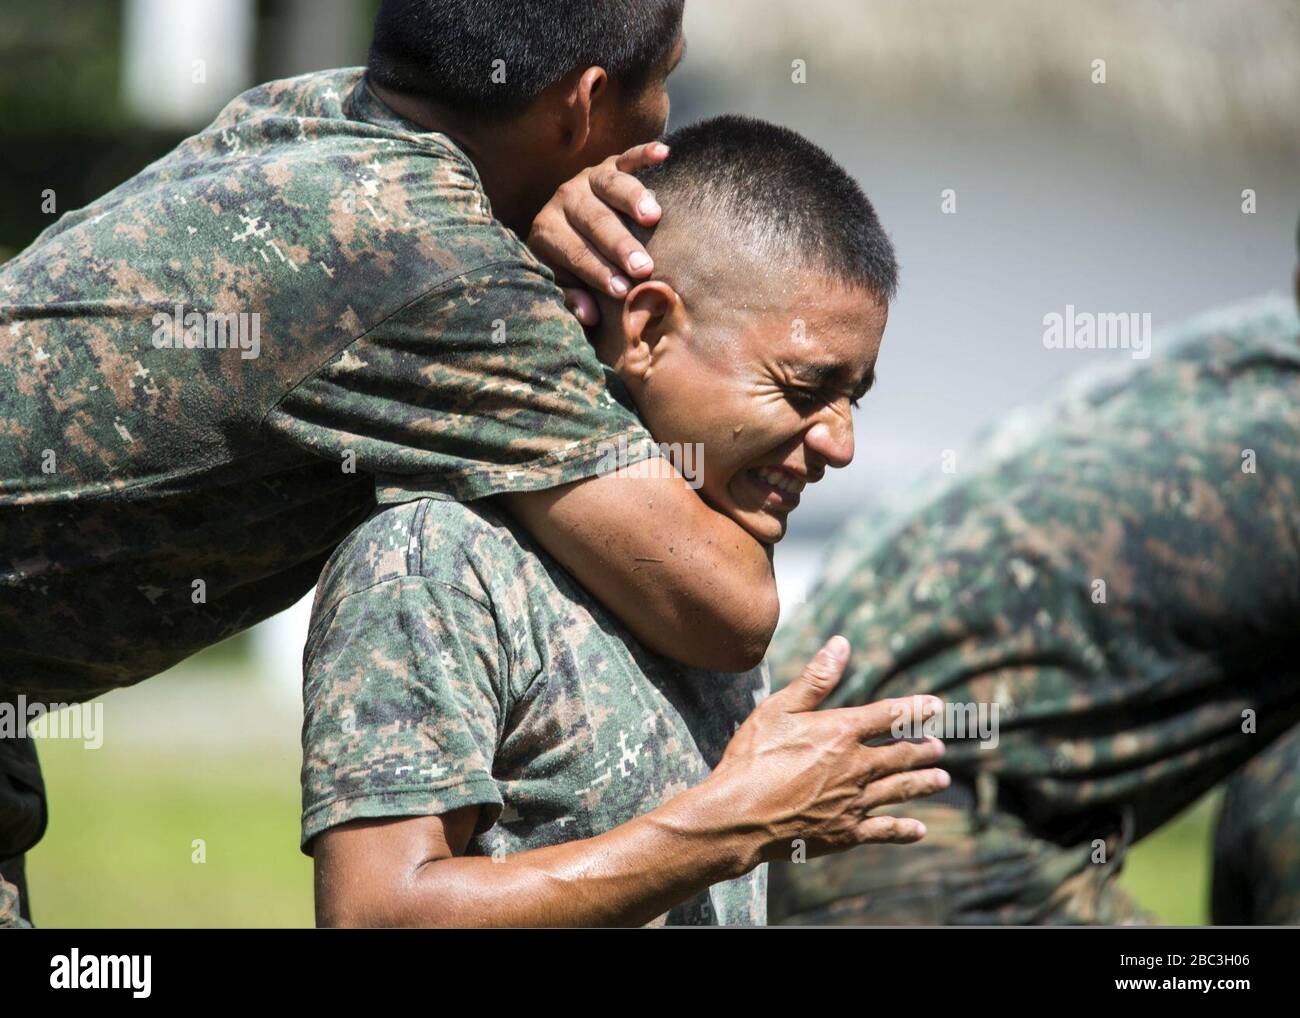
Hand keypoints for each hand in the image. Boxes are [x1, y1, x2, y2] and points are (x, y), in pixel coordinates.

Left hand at [526, 142, 668, 325]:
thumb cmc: (574, 265)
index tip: (622, 291)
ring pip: (609, 184)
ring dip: (632, 199)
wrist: (570, 223)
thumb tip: (590, 315)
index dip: (598, 272)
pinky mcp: (609, 164)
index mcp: (547, 231)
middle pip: (593, 220)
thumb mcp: (566, 283)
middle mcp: (565, 200)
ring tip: (653, 217)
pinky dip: (644, 153)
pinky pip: (627, 156)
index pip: (574, 252)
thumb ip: (574, 297)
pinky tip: (664, 153)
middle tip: (643, 267)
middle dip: (618, 245)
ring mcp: (588, 179)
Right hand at [709, 636, 948, 863]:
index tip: (936, 705)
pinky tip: (918, 829)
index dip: (914, 709)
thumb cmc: (753, 757)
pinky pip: (883, 829)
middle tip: (939, 748)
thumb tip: (841, 644)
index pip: (889, 715)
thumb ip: (815, 679)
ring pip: (899, 790)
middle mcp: (856, 766)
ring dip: (922, 783)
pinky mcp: (846, 833)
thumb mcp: (778, 709)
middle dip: (923, 750)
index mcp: (841, 732)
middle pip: (900, 756)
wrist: (739, 815)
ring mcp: (854, 802)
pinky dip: (903, 829)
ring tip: (942, 779)